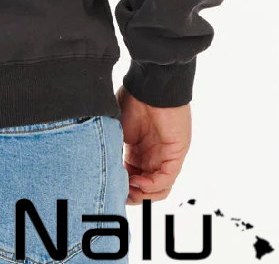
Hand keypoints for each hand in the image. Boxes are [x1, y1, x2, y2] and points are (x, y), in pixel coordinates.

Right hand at [116, 84, 190, 204]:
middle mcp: (152, 155)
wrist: (149, 84)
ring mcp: (165, 156)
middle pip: (146, 187)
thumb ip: (112, 150)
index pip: (132, 178)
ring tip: (129, 190)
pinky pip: (166, 178)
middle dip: (132, 195)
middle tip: (120, 194)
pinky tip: (138, 181)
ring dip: (143, 194)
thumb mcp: (115, 128)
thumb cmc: (131, 99)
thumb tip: (102, 170)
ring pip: (159, 188)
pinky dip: (152, 185)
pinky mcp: (176, 154)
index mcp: (137, 150)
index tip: (110, 188)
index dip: (122, 186)